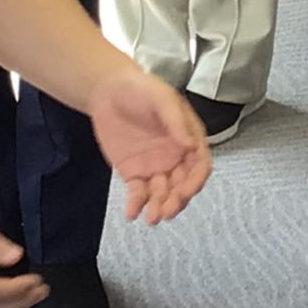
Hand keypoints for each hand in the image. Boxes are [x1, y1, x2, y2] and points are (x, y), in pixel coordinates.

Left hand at [89, 66, 210, 223]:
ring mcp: (155, 167)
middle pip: (182, 185)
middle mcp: (176, 156)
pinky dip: (136, 205)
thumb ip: (176, 121)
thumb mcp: (162, 98)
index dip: (195, 181)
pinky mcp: (134, 173)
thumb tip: (192, 145)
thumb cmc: (140, 88)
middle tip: (166, 210)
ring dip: (159, 207)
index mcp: (189, 138)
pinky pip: (138, 193)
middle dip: (177, 200)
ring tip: (151, 218)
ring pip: (162, 194)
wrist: (107, 90)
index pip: (199, 165)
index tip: (185, 192)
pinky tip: (131, 213)